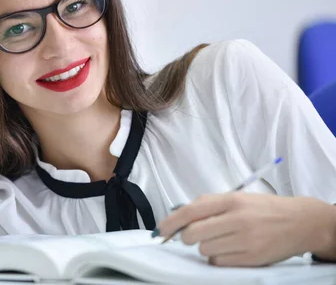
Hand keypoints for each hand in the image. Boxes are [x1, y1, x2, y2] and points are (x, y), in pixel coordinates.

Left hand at [157, 193, 334, 266]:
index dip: (171, 222)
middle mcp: (237, 219)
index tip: (160, 230)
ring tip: (221, 240)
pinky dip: (217, 258)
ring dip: (205, 247)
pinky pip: (218, 262)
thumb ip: (209, 205)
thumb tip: (179, 216)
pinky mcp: (251, 259)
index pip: (191, 211)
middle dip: (187, 237)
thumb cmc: (264, 209)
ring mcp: (245, 241)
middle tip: (195, 235)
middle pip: (193, 234)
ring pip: (204, 250)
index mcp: (231, 200)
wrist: (300, 222)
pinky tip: (230, 250)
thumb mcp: (237, 198)